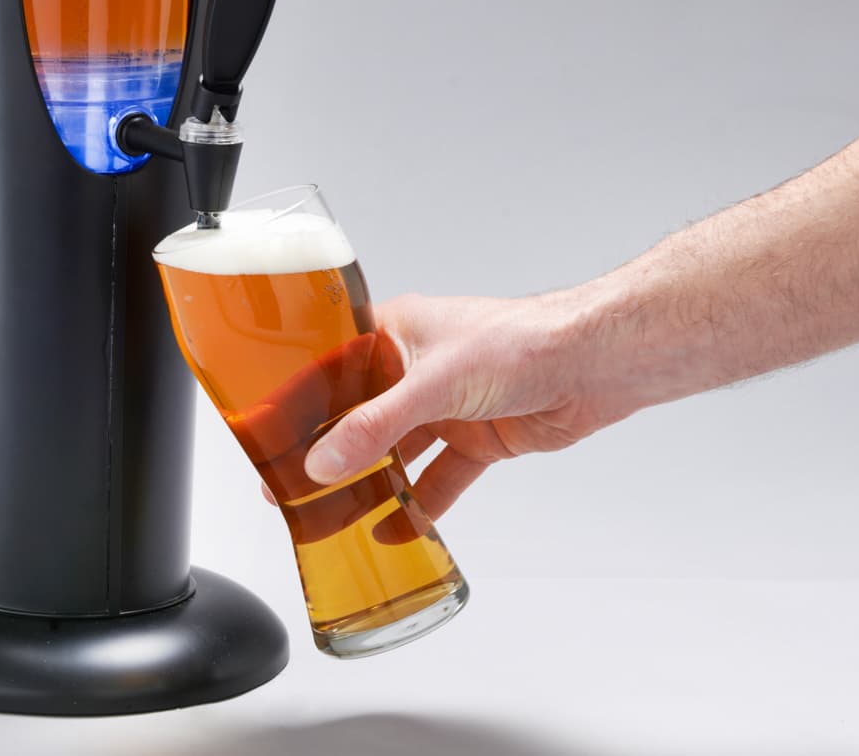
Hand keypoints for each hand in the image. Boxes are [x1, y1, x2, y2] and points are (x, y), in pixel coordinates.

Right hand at [296, 290, 621, 519]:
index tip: (267, 433)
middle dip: (328, 451)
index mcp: (395, 331)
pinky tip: (396, 527)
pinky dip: (419, 503)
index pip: (332, 366)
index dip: (299, 400)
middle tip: (288, 485)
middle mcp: (415, 366)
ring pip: (396, 450)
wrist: (591, 364)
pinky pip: (438, 476)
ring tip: (333, 515)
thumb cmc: (519, 340)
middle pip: (359, 414)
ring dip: (370, 482)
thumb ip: (375, 427)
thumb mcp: (433, 383)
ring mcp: (446, 404)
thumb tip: (324, 462)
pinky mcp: (477, 437)